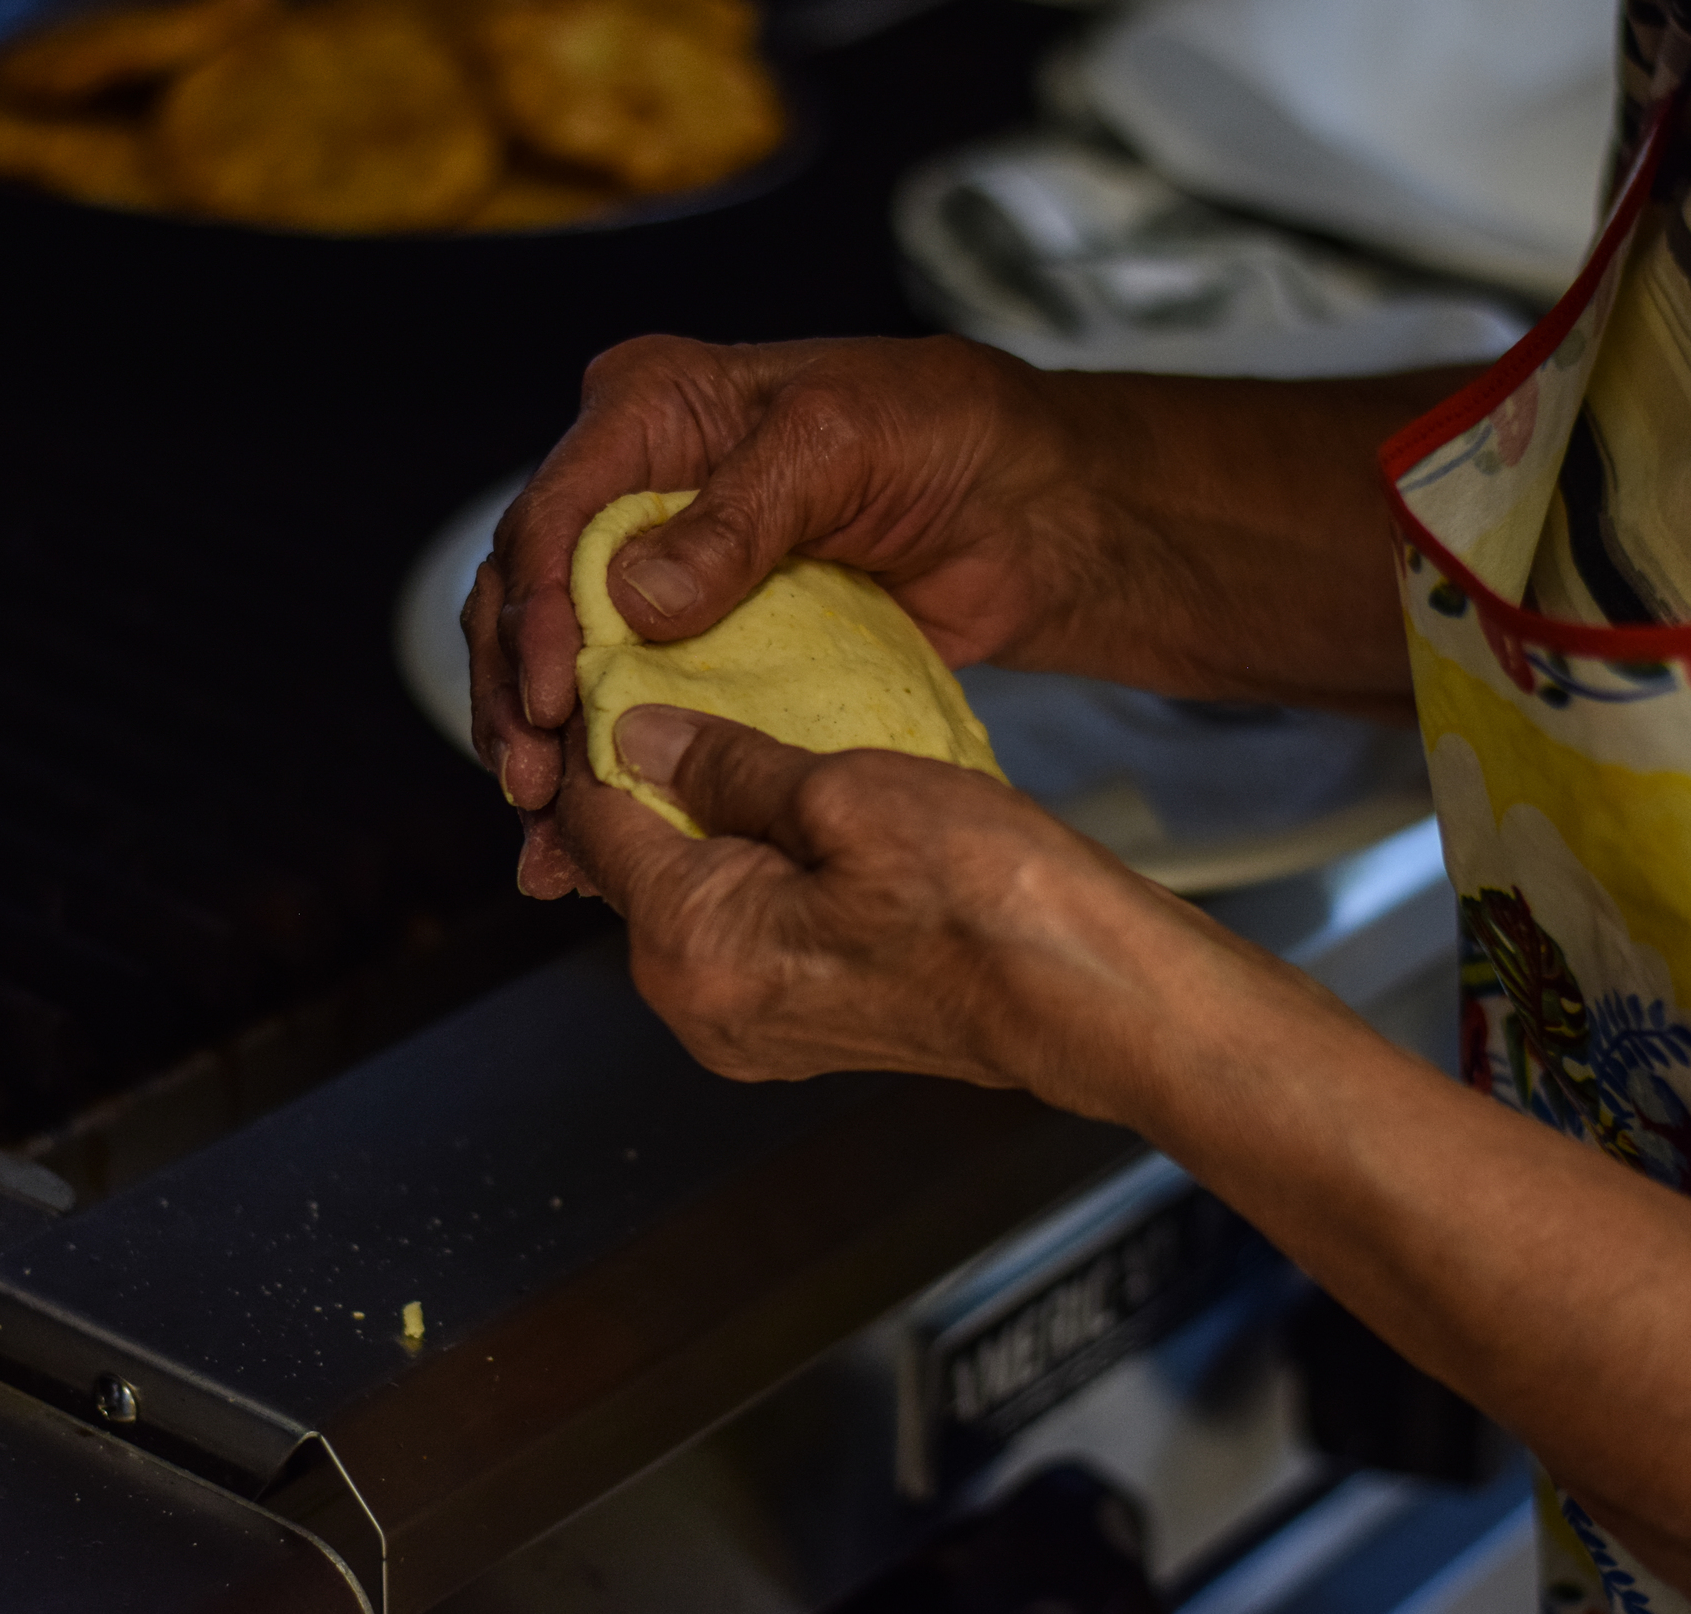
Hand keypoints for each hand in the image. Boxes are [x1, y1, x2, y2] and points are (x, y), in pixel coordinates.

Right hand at [464, 334, 1460, 896]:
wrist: (1038, 512)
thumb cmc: (954, 437)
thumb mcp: (847, 446)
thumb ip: (740, 520)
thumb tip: (635, 598)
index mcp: (652, 411)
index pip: (553, 517)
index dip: (538, 616)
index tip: (553, 702)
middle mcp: (637, 488)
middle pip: (530, 596)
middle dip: (517, 696)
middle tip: (530, 785)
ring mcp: (663, 570)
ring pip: (565, 661)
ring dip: (543, 747)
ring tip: (542, 834)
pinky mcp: (705, 641)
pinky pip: (632, 704)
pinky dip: (605, 768)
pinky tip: (579, 841)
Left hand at [554, 702, 1320, 1122]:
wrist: (1099, 1002)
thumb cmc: (992, 900)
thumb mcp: (848, 793)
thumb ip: (727, 766)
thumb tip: (635, 736)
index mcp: (693, 948)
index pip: (591, 820)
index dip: (597, 729)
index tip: (623, 661)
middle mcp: (699, 1006)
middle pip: (631, 861)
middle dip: (649, 773)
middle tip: (687, 681)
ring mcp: (747, 1028)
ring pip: (686, 891)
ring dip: (704, 815)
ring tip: (746, 732)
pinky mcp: (799, 1027)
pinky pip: (738, 925)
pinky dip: (748, 861)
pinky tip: (790, 804)